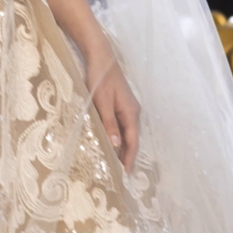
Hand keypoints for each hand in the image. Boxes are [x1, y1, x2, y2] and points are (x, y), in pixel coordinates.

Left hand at [79, 47, 139, 172]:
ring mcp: (127, 108)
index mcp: (131, 113)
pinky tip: (110, 143)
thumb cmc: (100, 78)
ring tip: (114, 163)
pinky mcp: (120, 104)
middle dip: (126, 157)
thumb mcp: (102, 102)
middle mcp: (133, 112)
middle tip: (118, 174)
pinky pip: (121, 126)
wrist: (100, 57)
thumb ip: (109, 123)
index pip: (133, 142)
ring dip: (122, 148)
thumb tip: (116, 146)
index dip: (129, 159)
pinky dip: (118, 137)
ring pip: (126, 133)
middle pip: (131, 139)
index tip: (125, 175)